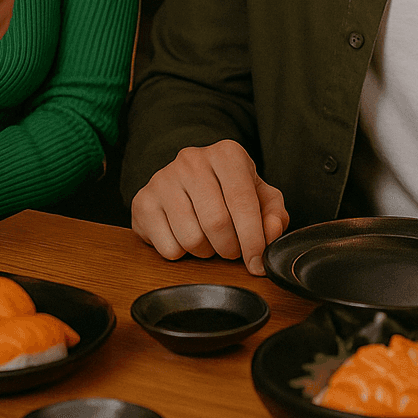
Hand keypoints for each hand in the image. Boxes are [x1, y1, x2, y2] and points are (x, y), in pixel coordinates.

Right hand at [130, 140, 288, 276]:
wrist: (183, 181)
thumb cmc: (228, 191)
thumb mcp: (258, 196)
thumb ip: (274, 214)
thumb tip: (272, 232)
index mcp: (226, 154)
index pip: (243, 202)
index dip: (254, 240)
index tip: (258, 264)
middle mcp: (192, 160)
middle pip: (217, 223)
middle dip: (230, 248)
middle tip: (231, 250)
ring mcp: (163, 179)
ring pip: (191, 238)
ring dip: (205, 251)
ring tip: (207, 240)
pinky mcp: (143, 201)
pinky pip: (168, 247)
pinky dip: (181, 253)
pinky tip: (183, 236)